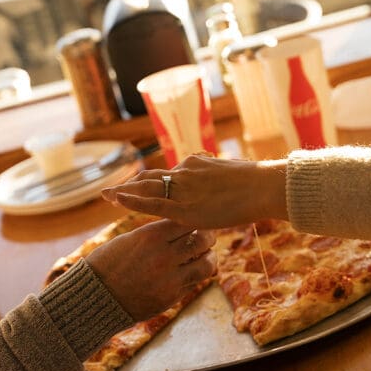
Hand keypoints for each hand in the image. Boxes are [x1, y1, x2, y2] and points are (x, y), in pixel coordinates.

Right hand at [86, 218, 216, 322]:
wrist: (96, 296)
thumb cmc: (108, 263)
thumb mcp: (129, 239)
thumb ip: (154, 234)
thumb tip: (174, 226)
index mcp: (151, 235)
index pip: (186, 220)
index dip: (194, 219)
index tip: (195, 219)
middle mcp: (164, 254)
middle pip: (201, 239)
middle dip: (207, 236)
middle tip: (207, 235)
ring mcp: (170, 277)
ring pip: (206, 262)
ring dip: (209, 256)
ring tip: (207, 254)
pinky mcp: (172, 296)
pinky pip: (195, 281)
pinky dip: (198, 274)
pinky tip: (196, 270)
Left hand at [101, 153, 288, 228]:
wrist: (264, 186)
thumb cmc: (257, 184)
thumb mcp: (234, 175)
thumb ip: (219, 179)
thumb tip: (219, 182)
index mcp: (195, 164)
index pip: (168, 174)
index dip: (150, 181)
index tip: (138, 184)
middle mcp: (184, 172)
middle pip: (151, 177)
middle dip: (130, 184)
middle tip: (112, 190)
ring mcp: (183, 188)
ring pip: (146, 188)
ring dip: (124, 191)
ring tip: (106, 195)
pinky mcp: (184, 207)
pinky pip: (152, 204)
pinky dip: (132, 201)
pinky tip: (117, 200)